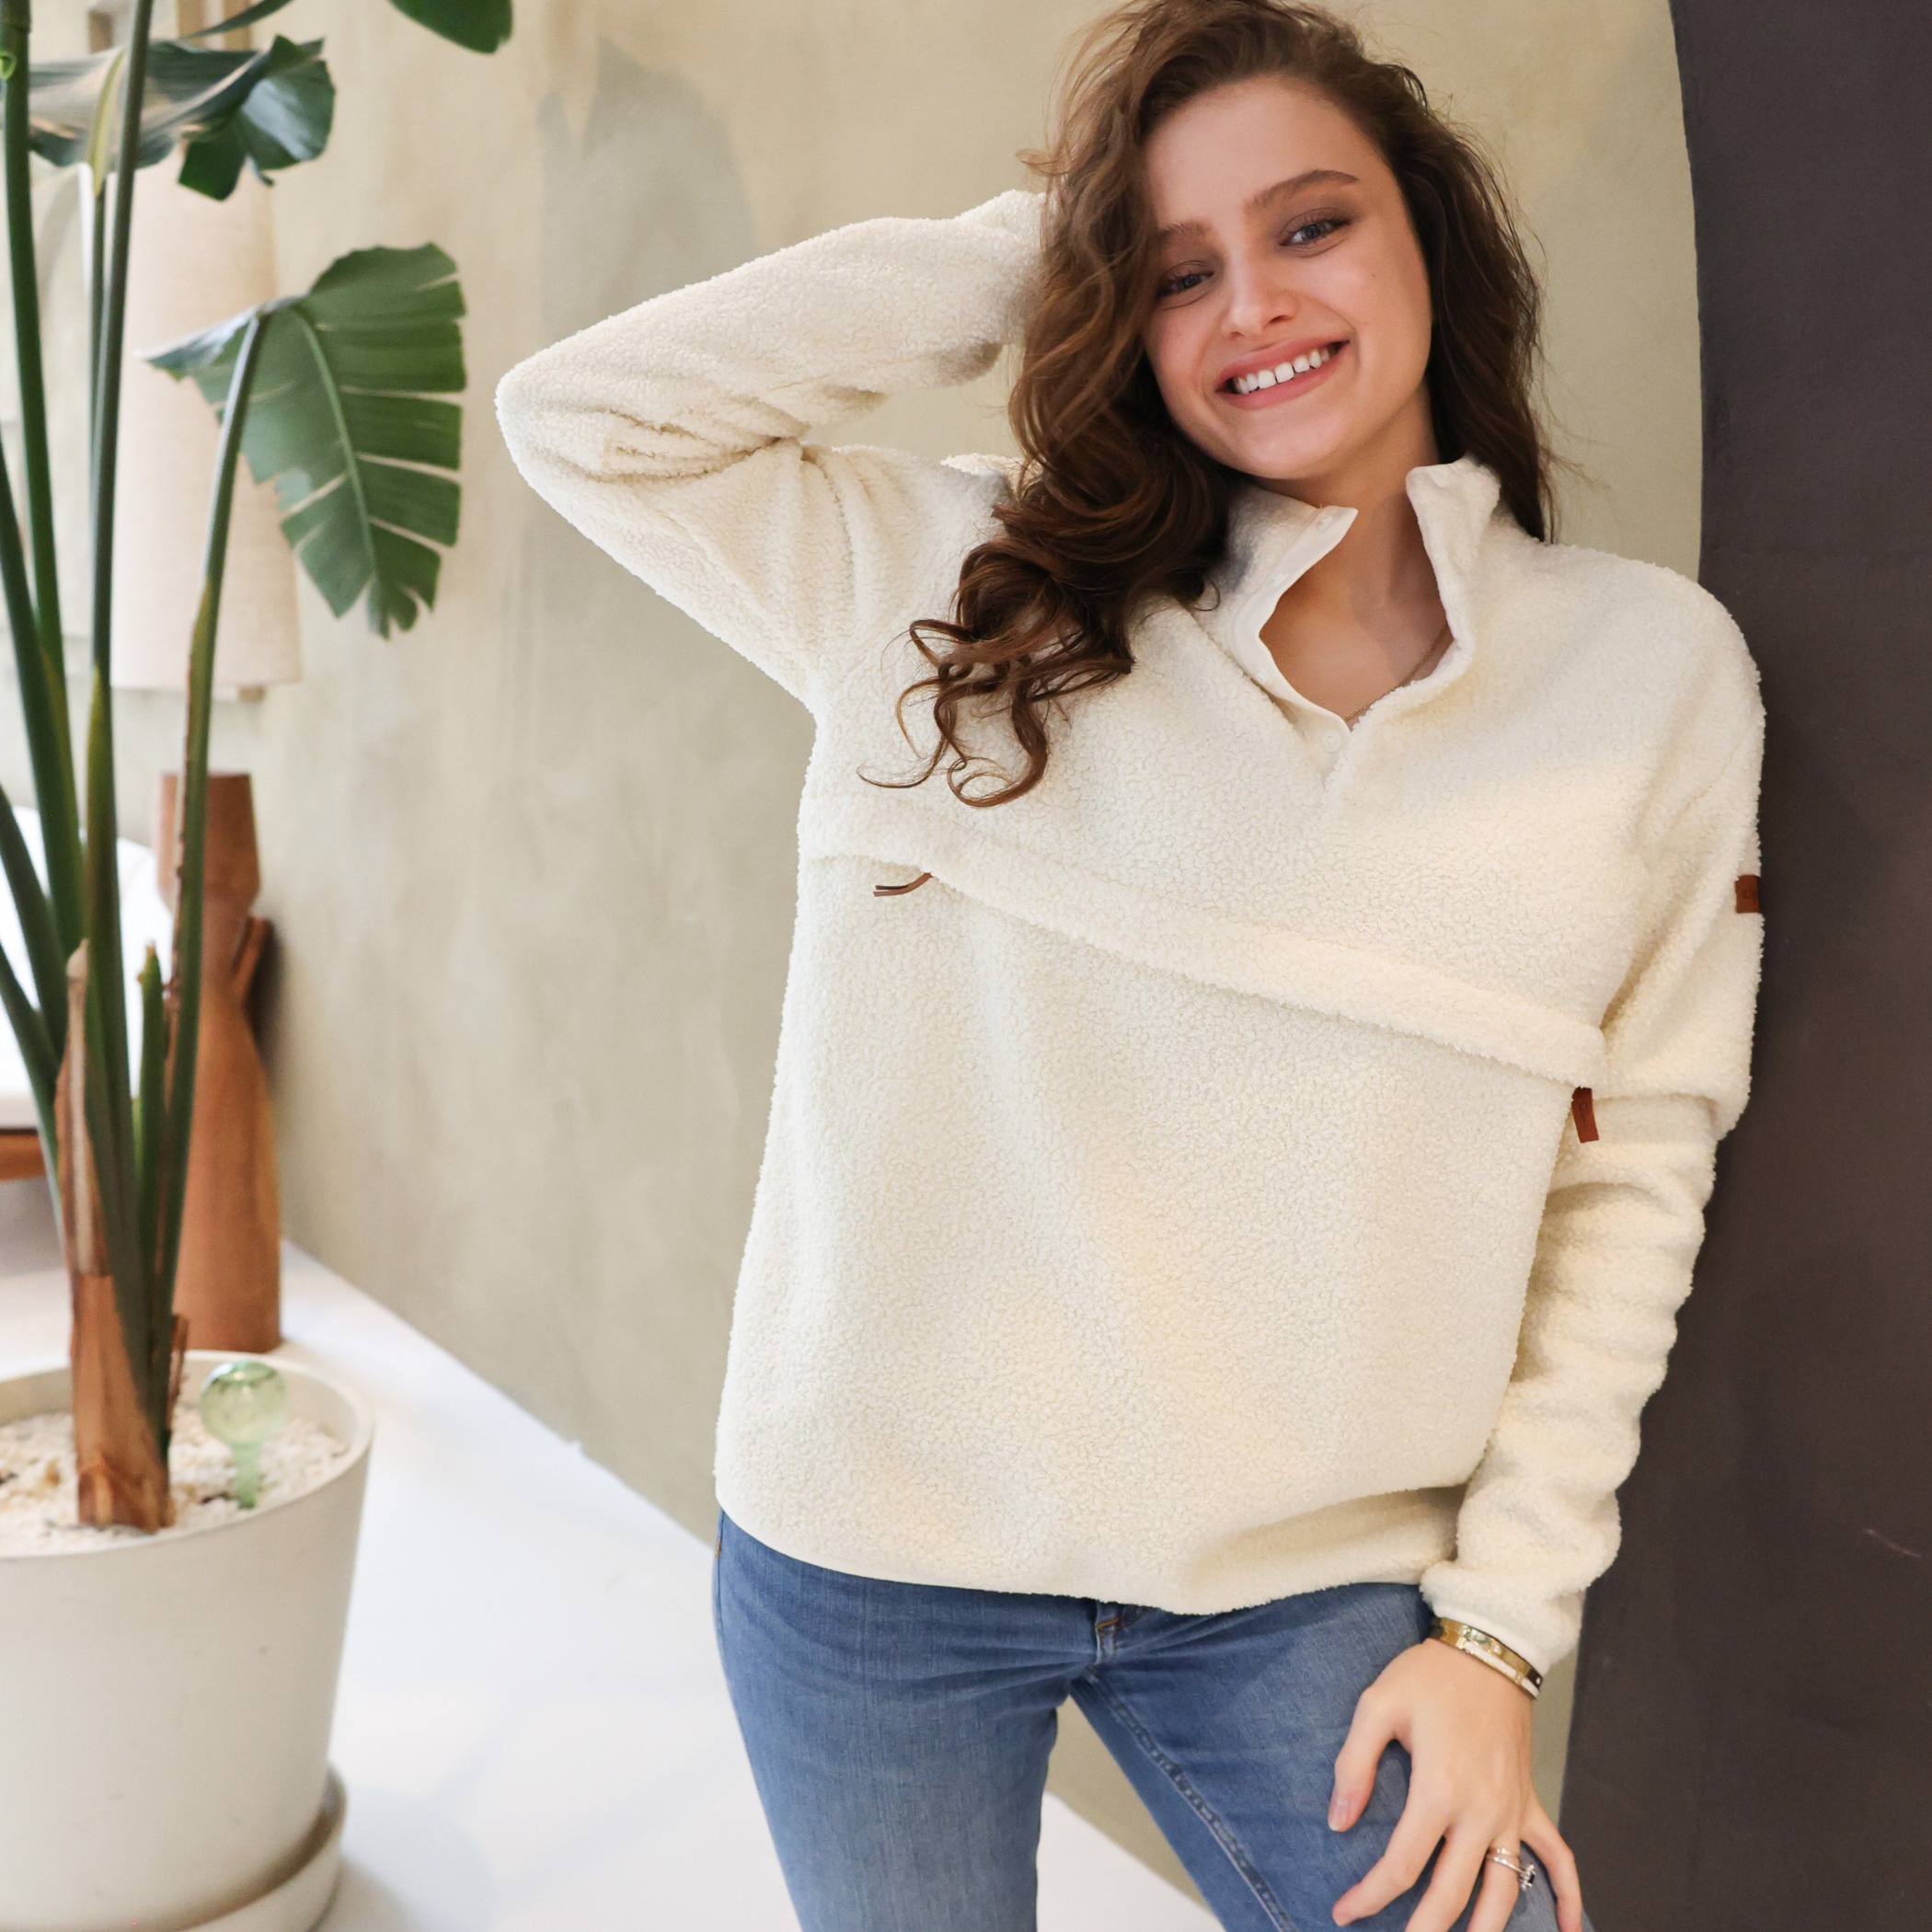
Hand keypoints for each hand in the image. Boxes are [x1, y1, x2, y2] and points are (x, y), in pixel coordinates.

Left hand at [1327, 1638, 1582, 1931]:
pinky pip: (1559, 1859)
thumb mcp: (1376, 1706)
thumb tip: (1338, 1821)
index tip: (1344, 1912)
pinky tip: (1566, 1931)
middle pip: (1452, 1894)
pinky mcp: (1530, 1803)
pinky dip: (1568, 1898)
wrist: (1487, 1649)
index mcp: (1438, 1789)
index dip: (1370, 1896)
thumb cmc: (1429, 1676)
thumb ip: (1354, 1766)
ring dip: (1485, 1930)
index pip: (1402, 1865)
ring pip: (1505, 1891)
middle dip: (1423, 1931)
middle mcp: (1480, 1811)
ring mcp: (1512, 1812)